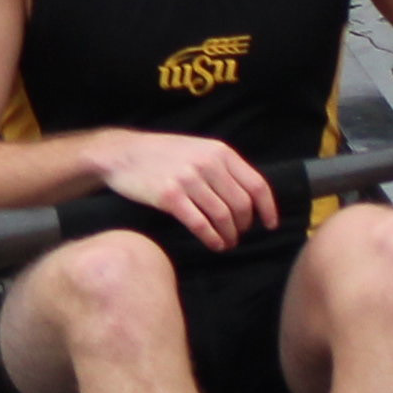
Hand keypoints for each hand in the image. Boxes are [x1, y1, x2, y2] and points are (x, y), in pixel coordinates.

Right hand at [92, 130, 279, 250]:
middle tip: (239, 235)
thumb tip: (250, 195)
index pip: (257, 184)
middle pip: (242, 205)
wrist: (123, 153)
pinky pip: (200, 224)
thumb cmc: (163, 154)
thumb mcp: (198, 149)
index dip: (267, 209)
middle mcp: (207, 163)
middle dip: (244, 226)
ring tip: (227, 243)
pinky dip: (212, 239)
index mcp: (219, 151)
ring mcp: (188, 179)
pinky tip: (214, 244)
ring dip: (229, 236)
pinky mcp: (170, 196)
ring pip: (223, 217)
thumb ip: (222, 166)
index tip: (269, 225)